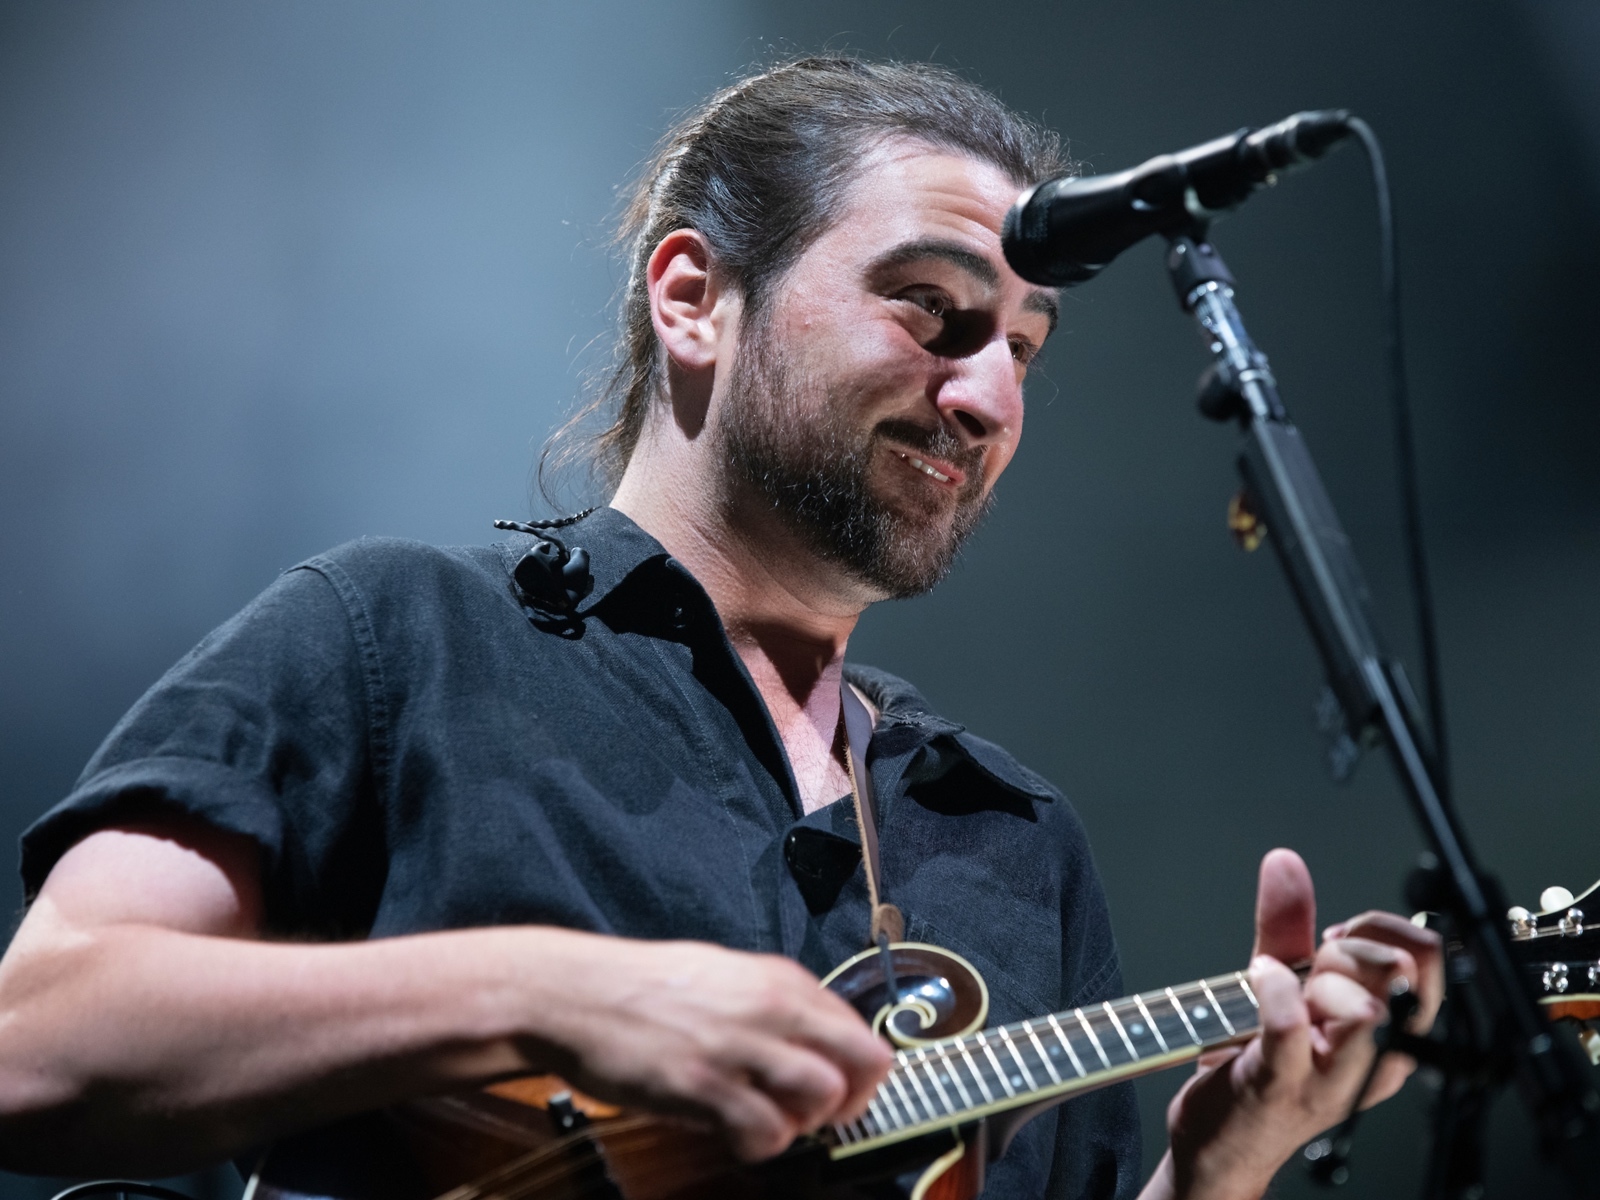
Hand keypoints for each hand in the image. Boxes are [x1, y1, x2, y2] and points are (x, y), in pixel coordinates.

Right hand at [527, 936, 892, 1161]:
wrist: (575, 993)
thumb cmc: (643, 988)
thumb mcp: (724, 975)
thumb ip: (773, 1005)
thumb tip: (813, 1043)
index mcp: (778, 979)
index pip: (858, 1030)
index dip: (857, 1071)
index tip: (838, 1090)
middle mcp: (770, 1007)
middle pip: (863, 1062)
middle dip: (853, 1101)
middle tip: (821, 1116)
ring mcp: (739, 1046)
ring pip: (824, 1097)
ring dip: (805, 1123)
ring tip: (768, 1120)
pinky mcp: (704, 1085)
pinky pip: (767, 1132)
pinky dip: (761, 1144)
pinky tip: (731, 1132)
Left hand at [1151, 849, 1442, 1199]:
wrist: (1222, 1141)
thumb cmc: (1262, 1064)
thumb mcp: (1280, 983)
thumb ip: (1287, 922)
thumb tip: (1285, 863)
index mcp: (1389, 1034)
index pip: (1426, 958)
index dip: (1381, 929)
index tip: (1341, 938)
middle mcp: (1373, 1060)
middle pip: (1399, 973)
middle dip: (1350, 949)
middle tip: (1313, 969)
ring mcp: (1329, 1076)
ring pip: (1363, 1006)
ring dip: (1321, 979)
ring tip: (1286, 985)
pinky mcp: (1279, 1083)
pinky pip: (1292, 1025)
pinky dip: (1274, 989)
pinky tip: (1258, 978)